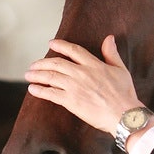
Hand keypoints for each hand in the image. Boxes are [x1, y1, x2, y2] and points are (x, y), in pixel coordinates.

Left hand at [25, 35, 143, 135]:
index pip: (73, 50)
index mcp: (94, 65)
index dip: (60, 45)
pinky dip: (39, 90)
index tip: (51, 43)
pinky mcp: (70, 101)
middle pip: (56, 63)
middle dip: (42, 62)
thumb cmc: (125, 94)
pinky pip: (50, 93)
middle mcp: (81, 73)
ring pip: (50, 76)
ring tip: (29, 75)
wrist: (123, 114)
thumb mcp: (121, 70)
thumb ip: (111, 53)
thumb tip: (109, 38)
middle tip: (34, 65)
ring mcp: (74, 87)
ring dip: (37, 75)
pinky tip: (33, 89)